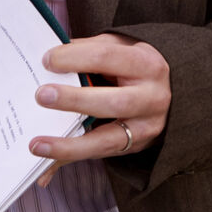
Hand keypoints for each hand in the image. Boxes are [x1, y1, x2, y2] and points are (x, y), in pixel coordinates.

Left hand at [30, 32, 169, 185]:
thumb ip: (87, 49)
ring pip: (107, 140)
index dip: (75, 57)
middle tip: (42, 96)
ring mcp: (145, 127)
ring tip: (38, 145)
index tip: (47, 60)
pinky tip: (46, 163)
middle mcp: (151, 97)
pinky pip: (100, 155)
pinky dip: (71, 157)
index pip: (107, 56)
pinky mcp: (135, 146)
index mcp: (145, 63)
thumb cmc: (134, 65)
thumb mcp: (119, 48)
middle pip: (113, 101)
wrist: (173, 92)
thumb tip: (48, 56)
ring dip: (70, 145)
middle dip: (75, 100)